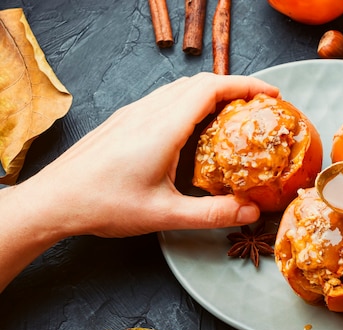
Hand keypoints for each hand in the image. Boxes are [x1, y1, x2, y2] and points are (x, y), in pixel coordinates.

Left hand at [21, 73, 279, 237]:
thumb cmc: (104, 205)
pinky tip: (193, 127)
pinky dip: (190, 102)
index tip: (270, 94)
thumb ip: (212, 214)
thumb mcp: (165, 215)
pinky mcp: (124, 121)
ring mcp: (134, 114)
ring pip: (180, 89)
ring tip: (232, 114)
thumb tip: (251, 211)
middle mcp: (149, 112)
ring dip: (211, 93)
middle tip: (258, 106)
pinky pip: (164, 99)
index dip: (245, 85)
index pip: (211, 88)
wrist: (54, 200)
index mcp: (163, 127)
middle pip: (199, 83)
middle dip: (234, 87)